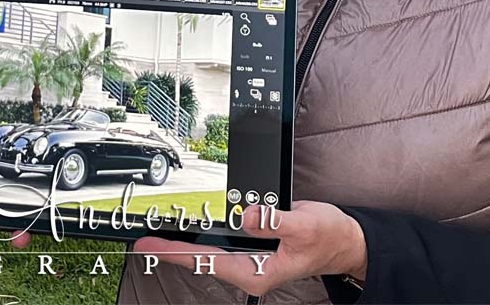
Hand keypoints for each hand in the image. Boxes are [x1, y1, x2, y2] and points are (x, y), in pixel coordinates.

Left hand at [133, 201, 366, 296]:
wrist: (344, 240)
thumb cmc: (328, 237)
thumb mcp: (304, 226)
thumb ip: (273, 221)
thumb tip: (245, 217)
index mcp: (257, 272)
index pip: (208, 261)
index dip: (177, 253)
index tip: (152, 246)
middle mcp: (250, 269)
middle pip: (203, 259)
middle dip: (174, 250)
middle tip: (144, 241)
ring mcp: (250, 259)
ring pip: (210, 251)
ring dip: (186, 243)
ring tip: (158, 237)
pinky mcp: (252, 246)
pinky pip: (221, 242)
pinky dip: (203, 235)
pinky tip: (189, 230)